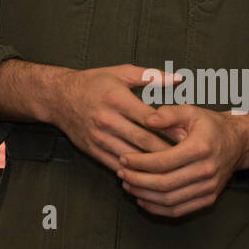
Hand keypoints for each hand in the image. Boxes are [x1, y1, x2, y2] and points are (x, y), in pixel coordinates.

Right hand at [49, 64, 187, 173]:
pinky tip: (149, 175)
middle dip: (168, 151)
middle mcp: (107, 119)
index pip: (149, 118)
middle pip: (143, 141)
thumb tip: (178, 79)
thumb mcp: (120, 73)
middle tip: (188, 158)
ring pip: (132, 156)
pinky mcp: (92, 149)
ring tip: (174, 170)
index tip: (189, 136)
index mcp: (116, 98)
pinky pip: (117, 165)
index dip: (170, 128)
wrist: (58, 97)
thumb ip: (150, 76)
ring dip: (153, 165)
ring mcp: (99, 137)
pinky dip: (134, 172)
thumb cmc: (93, 82)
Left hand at [114, 106, 248, 217]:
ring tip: (127, 184)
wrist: (238, 142)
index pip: (164, 161)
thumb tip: (146, 120)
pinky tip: (142, 199)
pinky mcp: (209, 199)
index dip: (140, 162)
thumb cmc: (210, 125)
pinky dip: (158, 208)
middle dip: (138, 180)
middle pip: (165, 184)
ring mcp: (209, 188)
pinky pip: (180, 210)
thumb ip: (168, 114)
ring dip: (145, 195)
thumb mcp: (191, 111)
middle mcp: (206, 171)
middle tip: (121, 173)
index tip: (123, 158)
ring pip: (170, 200)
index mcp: (200, 148)